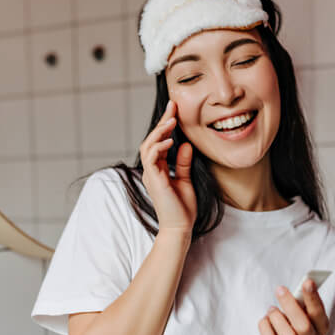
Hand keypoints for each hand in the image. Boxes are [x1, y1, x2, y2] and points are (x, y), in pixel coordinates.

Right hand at [139, 100, 196, 233]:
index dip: (165, 125)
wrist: (180, 227)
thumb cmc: (182, 208)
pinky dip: (159, 146)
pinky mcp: (154, 180)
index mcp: (158, 169)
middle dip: (162, 122)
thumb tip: (186, 144)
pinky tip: (170, 140)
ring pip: (148, 146)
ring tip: (171, 121)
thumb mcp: (185, 180)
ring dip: (159, 132)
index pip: (159, 142)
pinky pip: (151, 158)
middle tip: (173, 107)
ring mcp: (151, 175)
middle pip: (151, 139)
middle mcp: (151, 170)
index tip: (174, 109)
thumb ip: (183, 162)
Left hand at [257, 279, 329, 334]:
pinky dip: (265, 326)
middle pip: (303, 326)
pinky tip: (265, 320)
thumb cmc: (297, 330)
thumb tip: (293, 288)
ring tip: (272, 309)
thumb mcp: (304, 317)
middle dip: (291, 305)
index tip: (307, 282)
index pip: (318, 313)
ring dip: (276, 317)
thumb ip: (301, 305)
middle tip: (280, 289)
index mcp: (321, 328)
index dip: (313, 298)